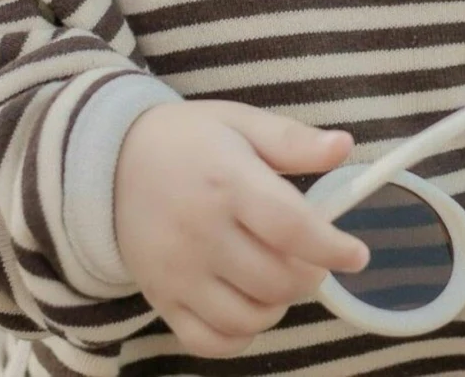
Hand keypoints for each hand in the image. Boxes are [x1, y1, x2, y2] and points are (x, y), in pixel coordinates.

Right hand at [112, 100, 369, 357]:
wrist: (108, 163)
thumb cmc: (186, 140)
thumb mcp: (239, 122)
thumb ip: (292, 140)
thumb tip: (344, 146)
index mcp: (227, 182)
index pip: (291, 228)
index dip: (332, 248)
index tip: (356, 254)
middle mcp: (201, 232)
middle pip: (277, 280)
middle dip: (311, 274)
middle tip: (312, 258)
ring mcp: (177, 273)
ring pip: (249, 317)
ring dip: (278, 304)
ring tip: (279, 277)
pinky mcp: (161, 299)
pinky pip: (210, 342)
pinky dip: (239, 335)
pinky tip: (247, 305)